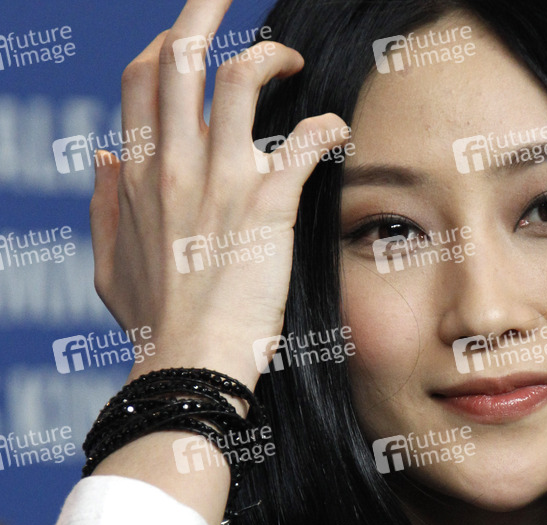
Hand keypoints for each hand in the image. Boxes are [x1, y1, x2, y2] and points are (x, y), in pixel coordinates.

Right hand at [89, 0, 347, 393]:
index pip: (141, 80)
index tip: (192, 40)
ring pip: (240, 77)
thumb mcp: (109, 263)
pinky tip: (339, 131)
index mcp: (139, 172)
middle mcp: (174, 162)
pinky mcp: (266, 203)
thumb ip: (104, 206)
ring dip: (272, 55)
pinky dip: (328, 125)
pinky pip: (304, 138)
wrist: (189, 365)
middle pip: (180, 56)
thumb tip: (105, 155)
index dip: (166, 46)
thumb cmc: (155, 323)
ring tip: (295, 62)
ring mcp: (220, 178)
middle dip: (205, 10)